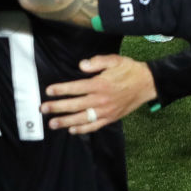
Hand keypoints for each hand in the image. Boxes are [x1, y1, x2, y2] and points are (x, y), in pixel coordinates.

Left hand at [41, 55, 156, 133]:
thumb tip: (81, 65)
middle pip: (75, 105)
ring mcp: (106, 111)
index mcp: (100, 84)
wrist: (147, 84)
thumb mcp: (114, 60)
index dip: (61, 90)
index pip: (76, 88)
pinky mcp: (111, 118)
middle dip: (57, 107)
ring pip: (82, 118)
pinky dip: (83, 129)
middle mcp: (101, 99)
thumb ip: (97, 61)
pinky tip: (72, 130)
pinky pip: (94, 126)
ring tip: (52, 123)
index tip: (48, 91)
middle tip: (43, 109)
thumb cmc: (129, 70)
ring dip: (66, 121)